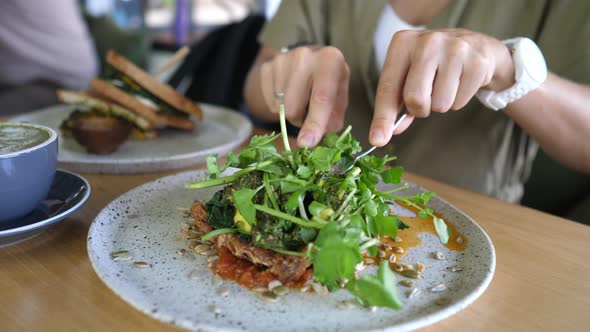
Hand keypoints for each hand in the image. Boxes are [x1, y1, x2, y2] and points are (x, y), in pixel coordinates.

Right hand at [259, 46, 349, 147]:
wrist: (310, 60)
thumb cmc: (329, 82)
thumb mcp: (340, 96)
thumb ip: (333, 119)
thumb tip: (318, 139)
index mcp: (330, 59)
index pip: (321, 98)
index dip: (314, 124)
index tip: (307, 144)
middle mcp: (305, 55)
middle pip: (293, 108)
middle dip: (301, 120)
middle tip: (309, 112)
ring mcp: (282, 59)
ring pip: (280, 108)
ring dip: (291, 113)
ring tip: (300, 101)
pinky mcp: (267, 67)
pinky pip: (269, 102)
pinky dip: (279, 106)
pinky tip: (289, 94)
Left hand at [370, 29, 514, 145]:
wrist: (475, 47)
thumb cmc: (434, 65)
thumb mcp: (409, 76)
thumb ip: (395, 104)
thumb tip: (382, 135)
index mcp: (403, 42)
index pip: (388, 88)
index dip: (382, 118)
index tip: (377, 141)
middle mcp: (427, 41)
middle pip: (414, 98)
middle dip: (419, 109)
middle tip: (427, 98)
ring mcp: (454, 48)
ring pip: (439, 104)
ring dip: (441, 104)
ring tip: (447, 84)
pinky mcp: (476, 62)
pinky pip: (459, 102)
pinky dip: (459, 100)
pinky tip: (461, 81)